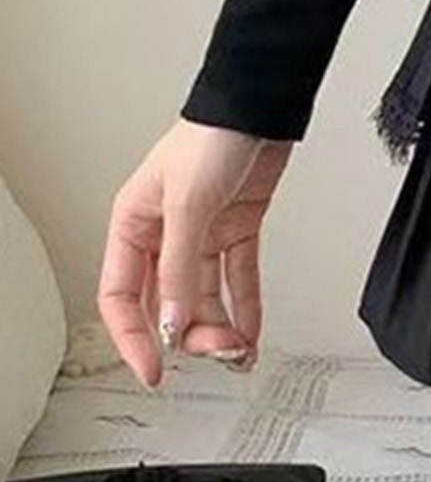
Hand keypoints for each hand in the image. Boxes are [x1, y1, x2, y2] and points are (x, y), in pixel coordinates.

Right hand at [98, 118, 293, 389]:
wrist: (259, 110)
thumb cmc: (212, 138)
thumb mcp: (188, 204)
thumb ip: (178, 267)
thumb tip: (170, 321)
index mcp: (133, 225)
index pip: (121, 296)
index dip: (134, 337)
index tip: (153, 371)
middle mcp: (164, 234)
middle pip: (168, 303)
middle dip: (191, 334)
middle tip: (218, 353)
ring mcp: (202, 234)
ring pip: (203, 297)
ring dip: (221, 327)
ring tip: (240, 351)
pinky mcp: (237, 230)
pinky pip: (237, 280)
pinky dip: (245, 308)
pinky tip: (252, 333)